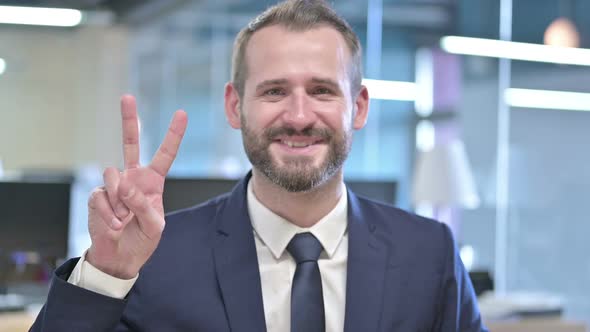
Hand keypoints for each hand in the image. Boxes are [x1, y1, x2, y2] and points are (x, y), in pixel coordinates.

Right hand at [86, 95, 187, 278]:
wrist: (119, 258)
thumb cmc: (142, 240)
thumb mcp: (154, 226)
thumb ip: (143, 204)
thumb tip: (124, 184)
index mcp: (153, 182)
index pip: (165, 154)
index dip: (173, 135)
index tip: (181, 113)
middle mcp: (133, 178)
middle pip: (130, 144)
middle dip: (128, 120)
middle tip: (127, 96)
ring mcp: (114, 186)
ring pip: (113, 175)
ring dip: (120, 201)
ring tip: (124, 219)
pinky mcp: (97, 196)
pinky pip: (102, 196)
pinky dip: (109, 213)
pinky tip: (113, 224)